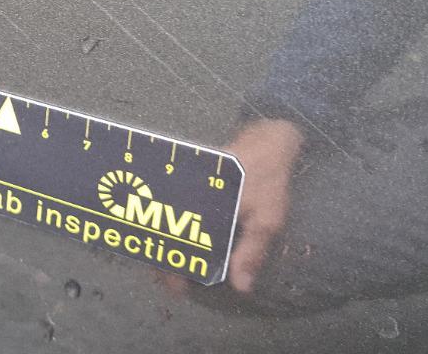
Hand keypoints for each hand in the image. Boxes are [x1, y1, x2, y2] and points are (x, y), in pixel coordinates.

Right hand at [152, 118, 302, 297]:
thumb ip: (252, 251)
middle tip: (171, 282)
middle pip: (161, 230)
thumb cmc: (265, 178)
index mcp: (199, 205)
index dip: (170, 266)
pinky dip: (172, 227)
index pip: (173, 240)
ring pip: (163, 219)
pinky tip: (180, 241)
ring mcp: (185, 187)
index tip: (176, 287)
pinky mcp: (190, 182)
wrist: (267, 139)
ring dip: (165, 244)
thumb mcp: (266, 219)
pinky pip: (174, 208)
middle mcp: (185, 194)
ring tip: (171, 267)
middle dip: (162, 259)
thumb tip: (241, 286)